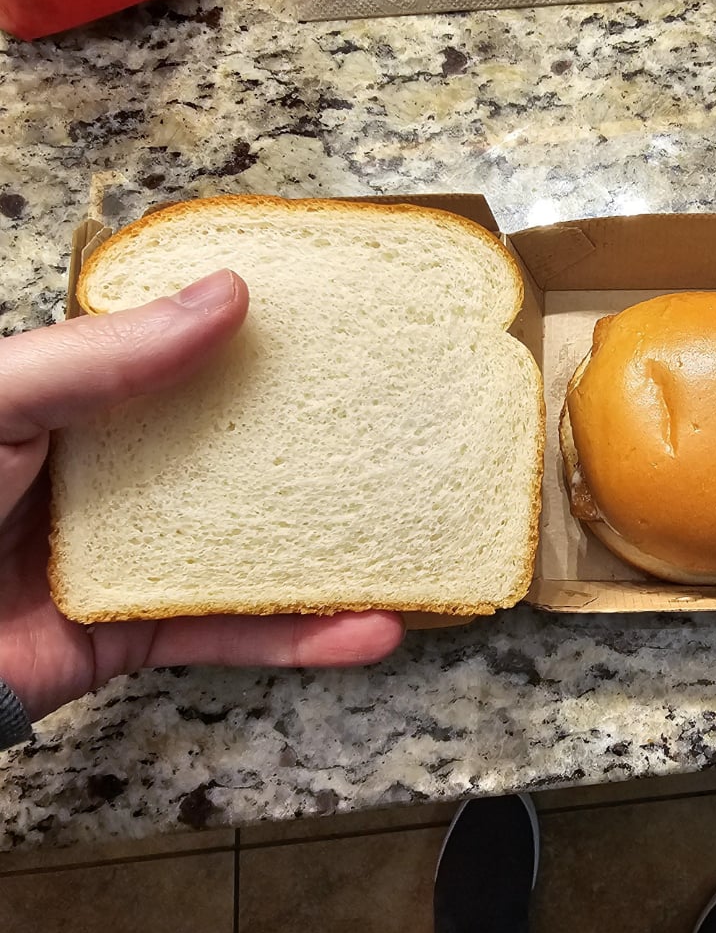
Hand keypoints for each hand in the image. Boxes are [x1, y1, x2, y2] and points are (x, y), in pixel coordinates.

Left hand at [0, 270, 403, 722]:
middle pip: (236, 452)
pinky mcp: (136, 634)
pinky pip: (232, 632)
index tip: (338, 325)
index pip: (187, 359)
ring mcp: (132, 554)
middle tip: (403, 425)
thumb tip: (227, 294)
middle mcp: (118, 472)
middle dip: (320, 442)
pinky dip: (302, 638)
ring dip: (337, 548)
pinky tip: (372, 630)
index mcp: (81, 402)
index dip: (259, 341)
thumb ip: (101, 354)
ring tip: (418, 533)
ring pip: (254, 544)